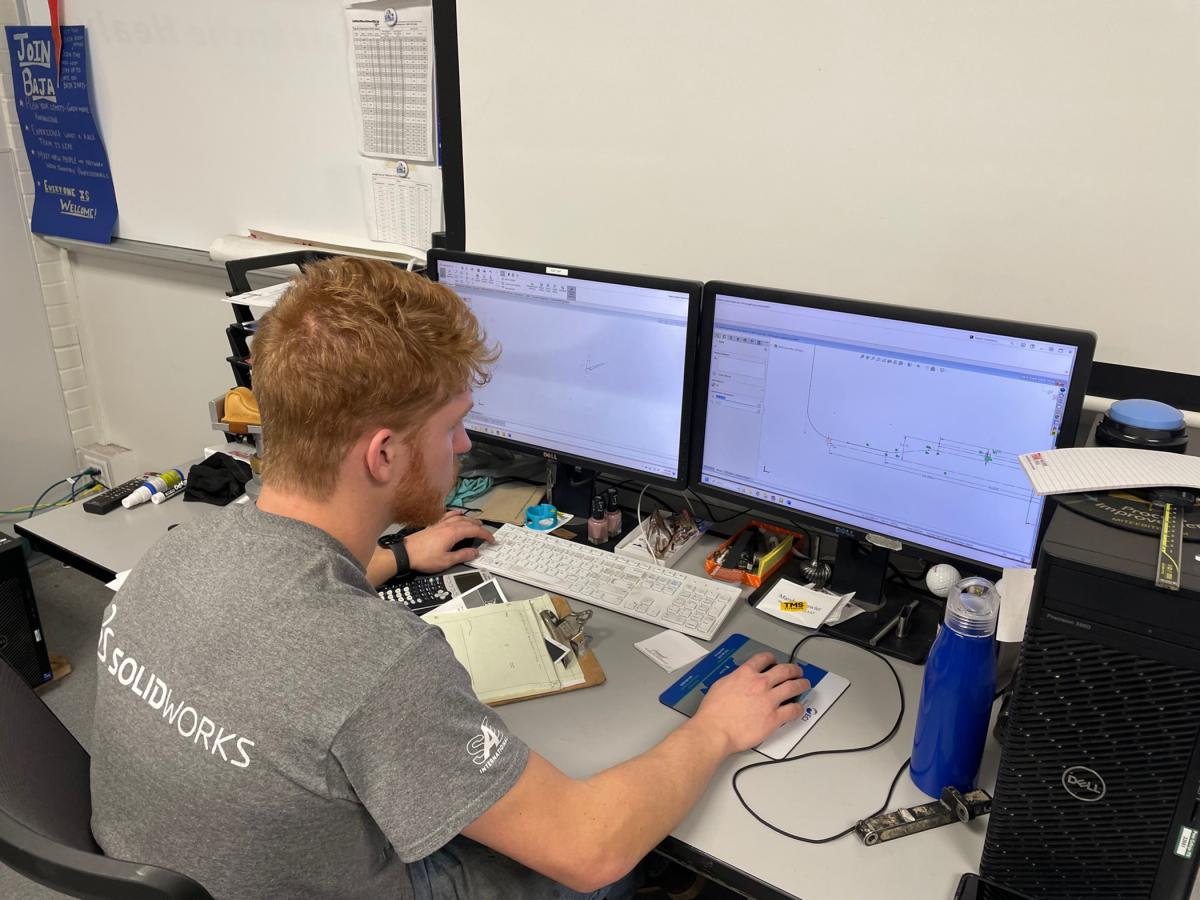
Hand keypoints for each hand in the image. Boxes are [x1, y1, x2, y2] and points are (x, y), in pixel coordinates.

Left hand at [404, 510, 494, 573]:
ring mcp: (440, 523)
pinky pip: (448, 515)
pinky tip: (457, 513)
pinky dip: (455, 514)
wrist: (405, 554)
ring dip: (469, 519)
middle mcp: (447, 525)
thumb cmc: (424, 558)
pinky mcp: (433, 525)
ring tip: (475, 523)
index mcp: (453, 533)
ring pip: (459, 517)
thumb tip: (475, 552)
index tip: (492, 540)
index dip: (486, 535)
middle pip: (468, 522)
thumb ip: (463, 555)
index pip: (475, 531)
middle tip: (486, 533)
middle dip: (480, 527)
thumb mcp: (446, 561)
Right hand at [689, 652, 809, 754]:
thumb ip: (734, 679)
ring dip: (801, 684)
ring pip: (793, 687)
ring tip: (804, 684)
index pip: (763, 659)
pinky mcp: (774, 718)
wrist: (715, 730)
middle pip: (784, 671)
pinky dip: (798, 708)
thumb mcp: (720, 685)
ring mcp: (769, 701)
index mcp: (745, 674)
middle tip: (797, 671)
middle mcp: (760, 684)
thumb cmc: (713, 712)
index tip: (774, 661)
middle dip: (793, 669)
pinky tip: (799, 708)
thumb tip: (739, 680)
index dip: (771, 658)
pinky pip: (793, 710)